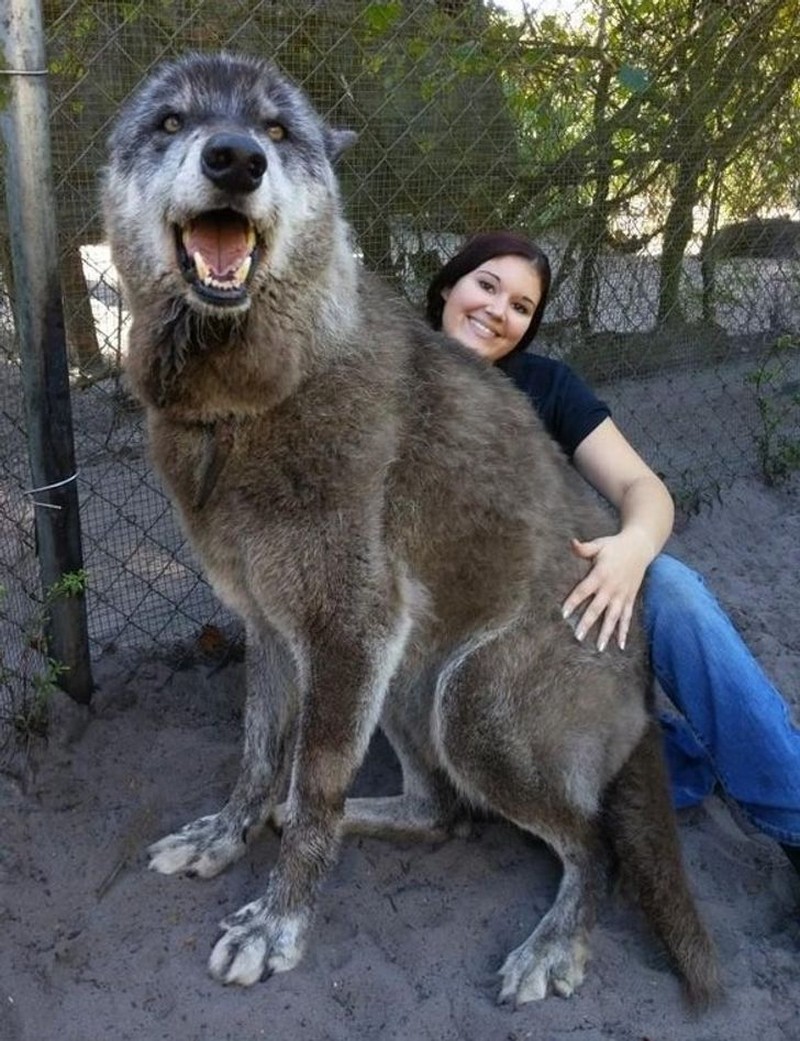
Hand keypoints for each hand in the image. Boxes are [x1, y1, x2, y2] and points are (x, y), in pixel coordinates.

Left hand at [561, 528, 653, 651]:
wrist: (640, 547)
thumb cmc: (615, 546)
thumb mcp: (599, 545)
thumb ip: (584, 548)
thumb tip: (571, 543)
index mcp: (601, 574)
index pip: (584, 590)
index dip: (573, 601)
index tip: (563, 614)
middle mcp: (612, 587)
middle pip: (597, 608)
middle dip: (587, 623)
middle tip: (577, 637)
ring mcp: (622, 595)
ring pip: (613, 617)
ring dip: (607, 632)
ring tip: (600, 647)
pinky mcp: (630, 598)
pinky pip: (627, 618)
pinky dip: (624, 631)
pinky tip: (621, 645)